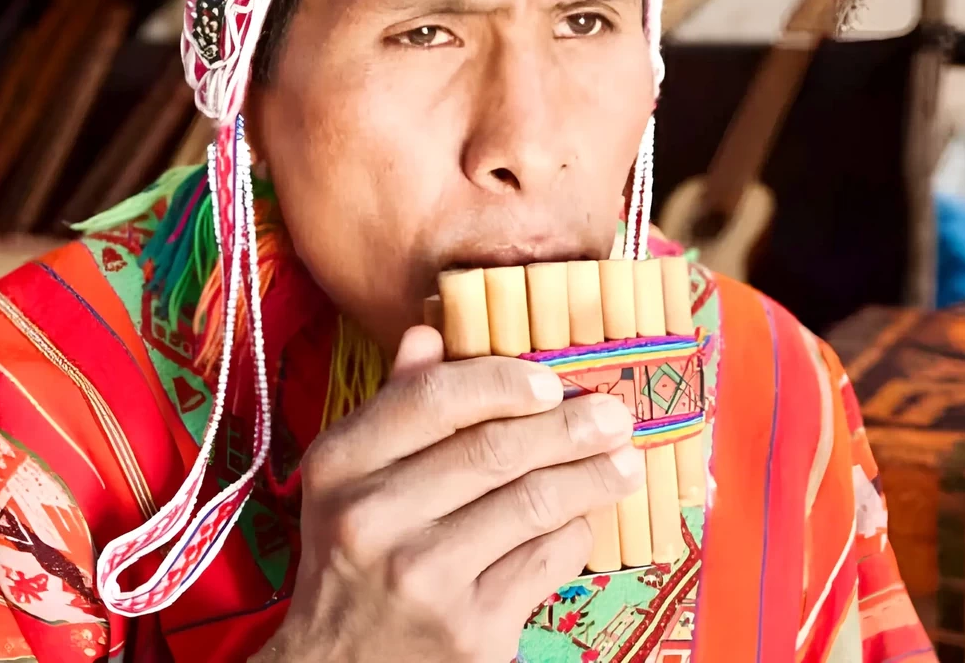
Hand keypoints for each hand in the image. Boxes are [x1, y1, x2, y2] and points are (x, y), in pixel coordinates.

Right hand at [252, 325, 640, 662]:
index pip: (435, 399)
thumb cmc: (351, 560)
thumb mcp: (347, 481)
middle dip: (571, 427)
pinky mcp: (472, 630)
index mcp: (341, 466)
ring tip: (623, 463)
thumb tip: (430, 333)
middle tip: (615, 416)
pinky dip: (577, 533)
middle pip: (496, 450)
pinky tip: (586, 519)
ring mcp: (424, 578)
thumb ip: (392, 407)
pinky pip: (547, 561)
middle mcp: (374, 518)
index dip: (504, 381)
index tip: (551, 381)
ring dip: (592, 477)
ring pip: (533, 504)